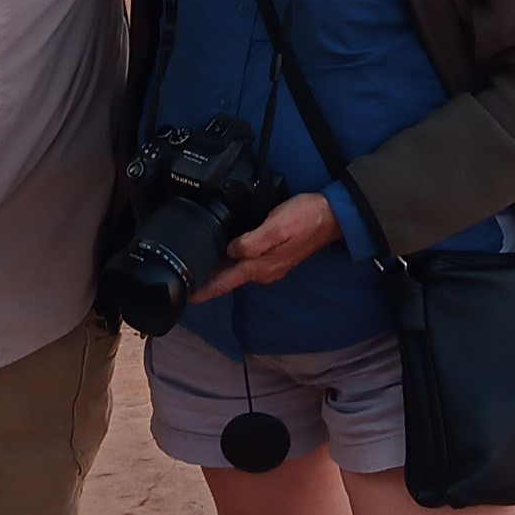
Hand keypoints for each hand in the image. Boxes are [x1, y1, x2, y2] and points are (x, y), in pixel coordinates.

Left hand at [190, 191, 342, 301]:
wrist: (330, 216)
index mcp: (260, 266)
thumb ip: (253, 242)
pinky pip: (247, 263)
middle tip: (184, 277)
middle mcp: (263, 271)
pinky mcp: (274, 257)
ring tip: (198, 266)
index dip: (204, 291)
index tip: (186, 297)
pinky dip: (232, 261)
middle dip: (207, 280)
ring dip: (218, 270)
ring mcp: (270, 266)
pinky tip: (225, 252)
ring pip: (237, 271)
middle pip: (228, 279)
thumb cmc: (304, 218)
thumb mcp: (277, 227)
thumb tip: (231, 251)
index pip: (224, 284)